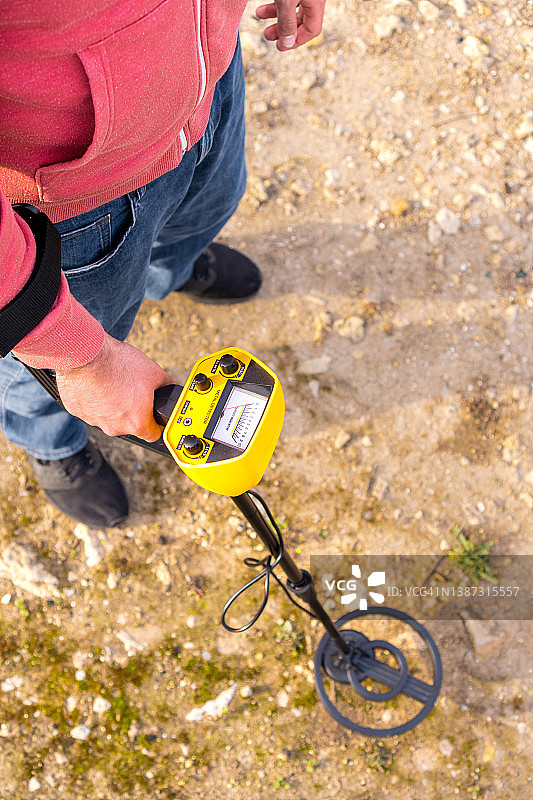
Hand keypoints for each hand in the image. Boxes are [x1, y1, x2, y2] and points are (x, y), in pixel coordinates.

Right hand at [55, 333, 174, 441]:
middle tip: (133, 390)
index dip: (156, 423)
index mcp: (136, 423)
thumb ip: (167, 385)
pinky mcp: (77, 411)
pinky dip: (96, 399)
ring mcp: (93, 421)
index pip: (153, 434)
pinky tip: (100, 383)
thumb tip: (171, 388)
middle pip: (130, 424)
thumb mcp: (154, 372)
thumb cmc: (118, 364)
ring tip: (115, 382)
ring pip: (109, 416)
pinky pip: (91, 408)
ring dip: (113, 404)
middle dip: (134, 410)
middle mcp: (114, 427)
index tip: (155, 415)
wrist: (87, 353)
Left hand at [256, 0, 324, 50]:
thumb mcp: (286, 1)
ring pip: (291, 7)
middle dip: (282, 28)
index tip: (281, 46)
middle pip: (300, 19)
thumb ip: (287, 22)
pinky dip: (275, 3)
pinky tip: (263, 6)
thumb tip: (287, 43)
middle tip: (268, 35)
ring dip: (275, 14)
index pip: (312, 29)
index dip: (296, 41)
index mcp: (316, 3)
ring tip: (260, 15)